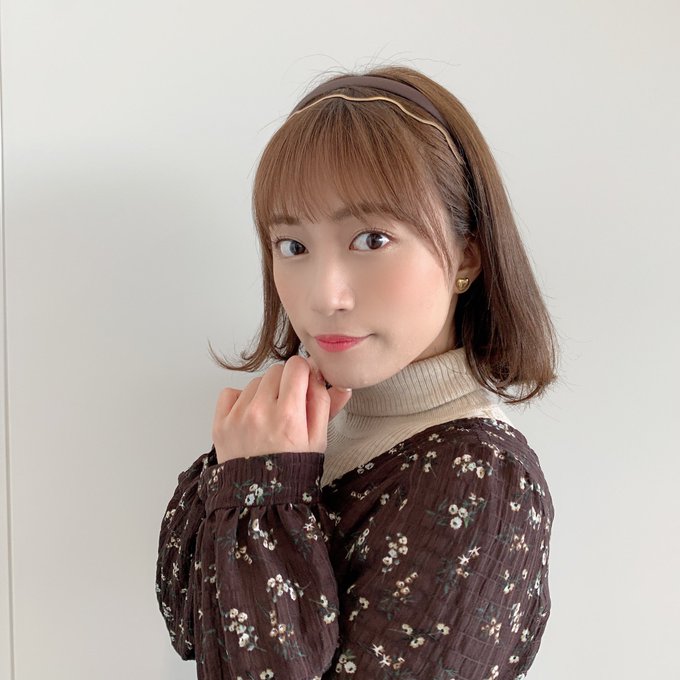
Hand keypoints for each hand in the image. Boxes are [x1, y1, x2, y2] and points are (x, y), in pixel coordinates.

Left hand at [212, 355, 352, 463]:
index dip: (304, 372)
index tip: (304, 383)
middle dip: (285, 382)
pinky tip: (250, 417)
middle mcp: (261, 412)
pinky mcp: (220, 423)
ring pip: (255, 381)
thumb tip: (337, 382)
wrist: (261, 500)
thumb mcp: (318, 440)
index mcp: (289, 416)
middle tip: (289, 405)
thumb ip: (325, 405)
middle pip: (275, 370)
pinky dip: (240, 399)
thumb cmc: (291, 470)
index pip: (296, 366)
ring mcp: (237, 417)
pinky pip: (230, 392)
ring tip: (270, 417)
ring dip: (264, 392)